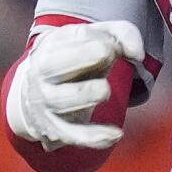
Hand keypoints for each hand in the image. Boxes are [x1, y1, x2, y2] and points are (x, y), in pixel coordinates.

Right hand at [7, 20, 143, 149]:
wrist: (34, 95)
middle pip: (57, 65)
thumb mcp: (91, 41)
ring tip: (104, 90)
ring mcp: (47, 103)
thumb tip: (138, 53)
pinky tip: (116, 134)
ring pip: (62, 100)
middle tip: (108, 53)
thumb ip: (120, 34)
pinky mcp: (56, 130)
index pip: (73, 37)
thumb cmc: (72, 62)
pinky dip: (94, 137)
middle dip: (84, 56)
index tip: (114, 46)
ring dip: (85, 93)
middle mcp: (43, 75)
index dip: (98, 38)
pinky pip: (74, 135)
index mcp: (50, 47)